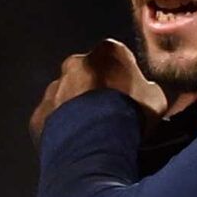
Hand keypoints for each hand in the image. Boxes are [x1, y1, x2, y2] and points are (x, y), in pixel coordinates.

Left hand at [29, 39, 166, 145]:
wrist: (94, 144)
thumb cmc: (130, 115)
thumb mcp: (156, 98)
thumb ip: (147, 88)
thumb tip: (144, 91)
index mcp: (106, 52)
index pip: (116, 57)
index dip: (123, 77)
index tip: (129, 96)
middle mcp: (74, 64)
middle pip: (86, 74)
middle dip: (95, 90)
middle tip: (108, 115)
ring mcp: (53, 89)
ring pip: (65, 96)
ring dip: (76, 109)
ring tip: (92, 134)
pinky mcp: (39, 115)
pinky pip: (52, 120)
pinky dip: (61, 129)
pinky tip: (75, 144)